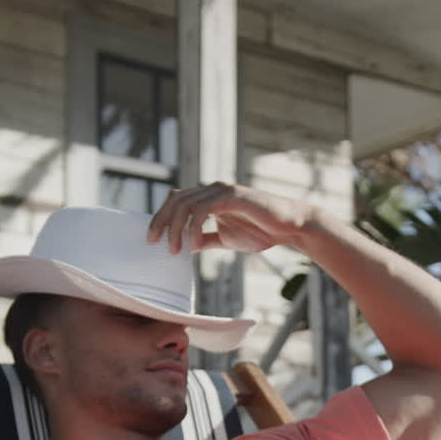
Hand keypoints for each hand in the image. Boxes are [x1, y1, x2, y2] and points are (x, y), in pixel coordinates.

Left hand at [147, 182, 314, 255]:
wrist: (288, 227)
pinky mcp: (231, 196)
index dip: (161, 218)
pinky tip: (194, 244)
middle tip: (154, 242)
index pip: (176, 202)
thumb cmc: (261, 231)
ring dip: (176, 228)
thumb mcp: (226, 238)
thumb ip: (207, 239)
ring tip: (175, 249)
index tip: (152, 239)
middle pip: (175, 200)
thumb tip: (188, 246)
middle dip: (161, 221)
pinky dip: (194, 227)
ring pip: (186, 204)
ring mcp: (221, 191)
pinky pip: (203, 209)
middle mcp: (212, 190)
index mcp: (208, 198)